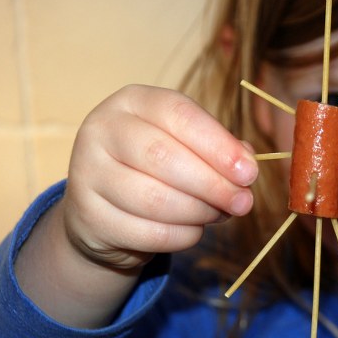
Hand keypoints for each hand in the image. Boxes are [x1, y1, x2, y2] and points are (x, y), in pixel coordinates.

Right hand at [63, 85, 257, 269]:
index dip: (218, 144)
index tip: (250, 172)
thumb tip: (248, 162)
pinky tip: (193, 230)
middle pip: (164, 156)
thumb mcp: (186, 146)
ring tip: (218, 214)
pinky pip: (148, 233)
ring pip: (155, 199)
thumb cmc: (156, 169)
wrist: (104, 208)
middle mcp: (102, 130)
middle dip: (213, 184)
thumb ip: (219, 150)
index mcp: (132, 102)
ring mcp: (87, 173)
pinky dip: (182, 236)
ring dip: (199, 212)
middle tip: (243, 202)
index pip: (178, 113)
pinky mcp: (88, 217)